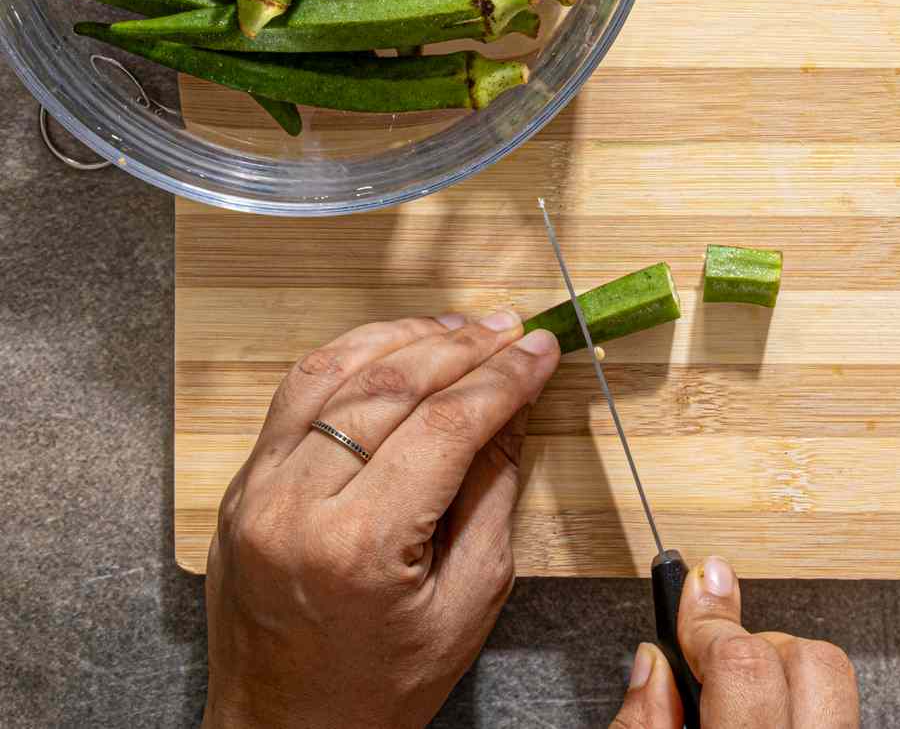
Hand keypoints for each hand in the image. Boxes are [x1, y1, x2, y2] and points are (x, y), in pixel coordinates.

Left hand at [201, 310, 560, 728]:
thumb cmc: (379, 688)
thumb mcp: (468, 602)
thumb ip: (491, 495)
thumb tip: (511, 409)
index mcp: (358, 546)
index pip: (444, 427)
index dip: (501, 380)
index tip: (539, 351)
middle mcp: (294, 507)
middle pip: (389, 389)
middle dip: (461, 350)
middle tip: (509, 330)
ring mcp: (256, 492)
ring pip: (333, 374)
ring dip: (402, 339)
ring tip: (459, 330)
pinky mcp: (241, 487)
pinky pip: (295, 397)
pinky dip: (349, 360)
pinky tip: (393, 349)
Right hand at [610, 556, 858, 727]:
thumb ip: (643, 728)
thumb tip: (653, 664)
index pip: (745, 665)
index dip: (710, 622)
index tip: (696, 589)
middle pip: (812, 660)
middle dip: (756, 644)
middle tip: (712, 663)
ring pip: (831, 677)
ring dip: (778, 671)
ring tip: (735, 700)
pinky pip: (835, 706)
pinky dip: (797, 699)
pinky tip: (761, 718)